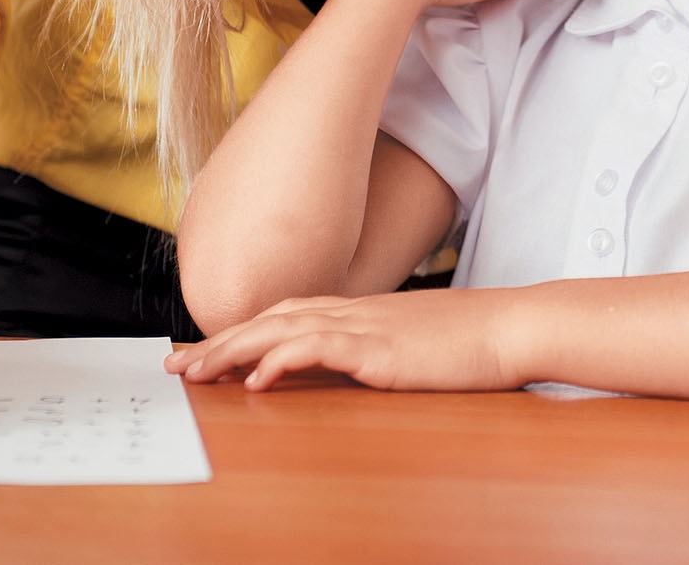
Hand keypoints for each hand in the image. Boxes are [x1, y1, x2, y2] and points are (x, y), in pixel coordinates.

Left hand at [164, 288, 525, 393]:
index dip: (240, 330)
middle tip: (177, 365)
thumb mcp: (410, 345)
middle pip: (269, 319)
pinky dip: (283, 359)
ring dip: (233, 350)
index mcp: (360, 311)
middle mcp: (353, 311)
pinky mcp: (379, 348)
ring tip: (196, 371)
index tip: (204, 351)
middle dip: (218, 342)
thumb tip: (344, 366)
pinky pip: (319, 349)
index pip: (284, 315)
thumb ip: (373, 350)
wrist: (511, 328)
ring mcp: (365, 326)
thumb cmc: (470, 340)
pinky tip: (257, 377)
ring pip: (281, 331)